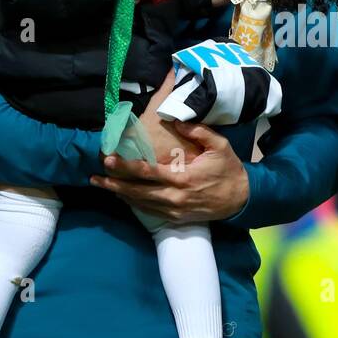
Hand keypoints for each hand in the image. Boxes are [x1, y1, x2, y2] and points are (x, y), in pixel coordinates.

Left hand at [90, 122, 249, 225]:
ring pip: (141, 203)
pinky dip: (134, 204)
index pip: (148, 172)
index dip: (126, 166)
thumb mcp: (219, 146)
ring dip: (120, 194)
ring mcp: (175, 210)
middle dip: (114, 184)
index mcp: (183, 177)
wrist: (242, 198)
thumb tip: (177, 119)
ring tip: (101, 186)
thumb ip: (198, 131)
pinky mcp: (176, 218)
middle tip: (95, 177)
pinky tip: (123, 196)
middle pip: (138, 191)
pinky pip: (150, 212)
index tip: (109, 159)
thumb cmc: (229, 170)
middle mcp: (175, 196)